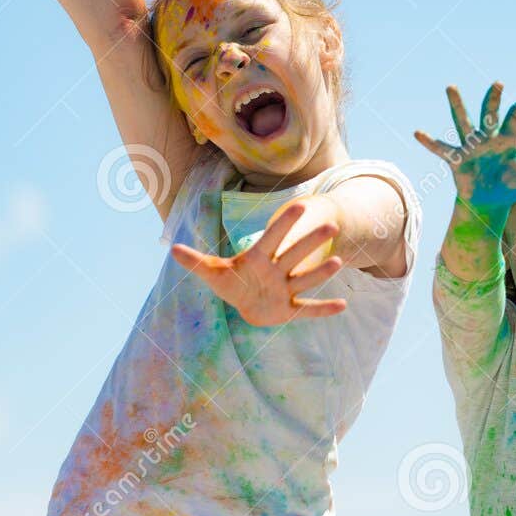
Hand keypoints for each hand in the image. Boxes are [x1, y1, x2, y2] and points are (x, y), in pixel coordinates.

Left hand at [170, 198, 344, 326]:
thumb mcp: (213, 273)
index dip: (284, 224)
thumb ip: (196, 262)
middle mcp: (277, 271)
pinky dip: (324, 309)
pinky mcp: (290, 309)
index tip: (300, 205)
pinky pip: (309, 309)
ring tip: (337, 261)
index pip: (272, 238)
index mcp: (259, 258)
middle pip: (295, 254)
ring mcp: (286, 289)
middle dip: (311, 242)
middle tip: (330, 226)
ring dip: (321, 272)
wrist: (247, 305)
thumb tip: (173, 249)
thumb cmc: (232, 283)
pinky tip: (342, 306)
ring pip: (306, 279)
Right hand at [414, 82, 515, 217]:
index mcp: (506, 140)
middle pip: (489, 114)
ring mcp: (471, 147)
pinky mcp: (458, 159)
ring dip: (458, 105)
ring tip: (452, 86)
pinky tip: (417, 132)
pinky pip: (442, 149)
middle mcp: (488, 138)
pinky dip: (430, 142)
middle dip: (493, 99)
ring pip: (464, 122)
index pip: (513, 122)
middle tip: (498, 83)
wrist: (489, 203)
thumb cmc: (510, 186)